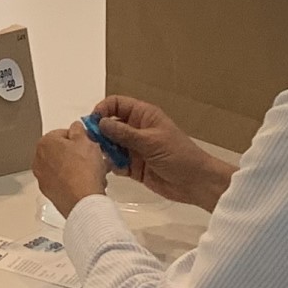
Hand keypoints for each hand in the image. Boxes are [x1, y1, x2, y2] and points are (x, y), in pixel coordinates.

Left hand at [33, 123, 111, 215]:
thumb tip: (75, 128)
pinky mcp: (49, 193)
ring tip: (94, 173)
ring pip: (63, 167)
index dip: (80, 138)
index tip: (89, 144)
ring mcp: (43, 178)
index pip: (63, 133)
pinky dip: (73, 182)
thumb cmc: (84, 170)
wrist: (84, 201)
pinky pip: (63, 182)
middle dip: (78, 154)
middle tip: (93, 158)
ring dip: (77, 168)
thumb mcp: (86, 141)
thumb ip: (79, 130)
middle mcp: (39, 160)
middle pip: (62, 151)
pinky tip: (87, 184)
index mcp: (45, 143)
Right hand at [89, 96, 232, 210]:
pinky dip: (112, 165)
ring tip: (102, 157)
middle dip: (100, 132)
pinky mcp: (134, 166)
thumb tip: (101, 122)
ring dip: (104, 150)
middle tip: (91, 142)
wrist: (196, 183)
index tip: (93, 121)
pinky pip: (116, 162)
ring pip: (110, 144)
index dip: (103, 109)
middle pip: (110, 125)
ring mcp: (134, 148)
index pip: (117, 104)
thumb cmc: (179, 156)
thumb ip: (124, 133)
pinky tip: (114, 169)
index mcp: (144, 116)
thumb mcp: (151, 142)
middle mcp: (137, 130)